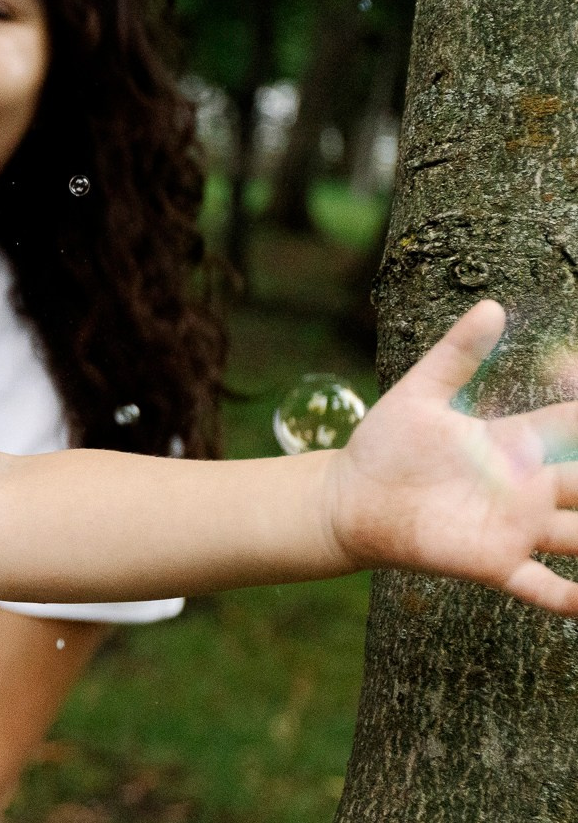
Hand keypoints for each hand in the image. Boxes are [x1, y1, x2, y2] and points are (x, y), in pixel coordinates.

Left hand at [330, 300, 577, 612]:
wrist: (350, 499)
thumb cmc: (384, 445)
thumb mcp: (420, 395)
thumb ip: (457, 355)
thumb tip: (491, 306)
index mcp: (515, 444)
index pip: (575, 423)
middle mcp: (527, 488)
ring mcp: (515, 528)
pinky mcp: (492, 562)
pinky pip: (542, 586)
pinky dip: (569, 599)